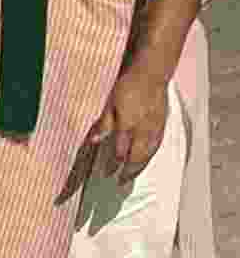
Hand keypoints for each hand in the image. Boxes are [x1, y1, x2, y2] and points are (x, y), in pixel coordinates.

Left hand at [86, 65, 169, 184]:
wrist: (151, 74)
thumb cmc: (128, 86)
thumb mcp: (110, 103)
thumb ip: (104, 124)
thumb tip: (94, 141)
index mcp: (128, 125)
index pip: (120, 152)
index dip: (113, 165)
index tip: (106, 174)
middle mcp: (143, 131)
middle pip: (136, 158)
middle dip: (128, 172)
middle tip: (120, 183)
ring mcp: (155, 128)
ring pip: (148, 154)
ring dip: (140, 167)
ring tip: (131, 176)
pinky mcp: (162, 124)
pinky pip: (156, 146)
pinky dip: (150, 156)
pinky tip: (146, 159)